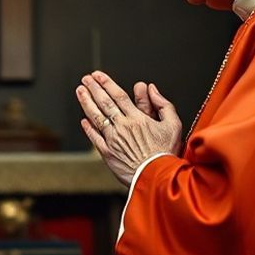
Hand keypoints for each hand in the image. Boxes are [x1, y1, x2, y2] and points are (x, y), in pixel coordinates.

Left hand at [76, 71, 182, 186]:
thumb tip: (152, 89)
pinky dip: (88, 128)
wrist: (157, 178)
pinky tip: (84, 120)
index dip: (106, 84)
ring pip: (96, 117)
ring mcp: (113, 140)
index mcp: (137, 119)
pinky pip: (95, 138)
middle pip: (105, 103)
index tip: (98, 76)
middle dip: (93, 88)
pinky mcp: (108, 153)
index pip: (118, 96)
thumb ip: (163, 104)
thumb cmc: (166, 153)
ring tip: (80, 91)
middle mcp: (123, 127)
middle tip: (85, 79)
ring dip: (87, 102)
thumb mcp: (174, 125)